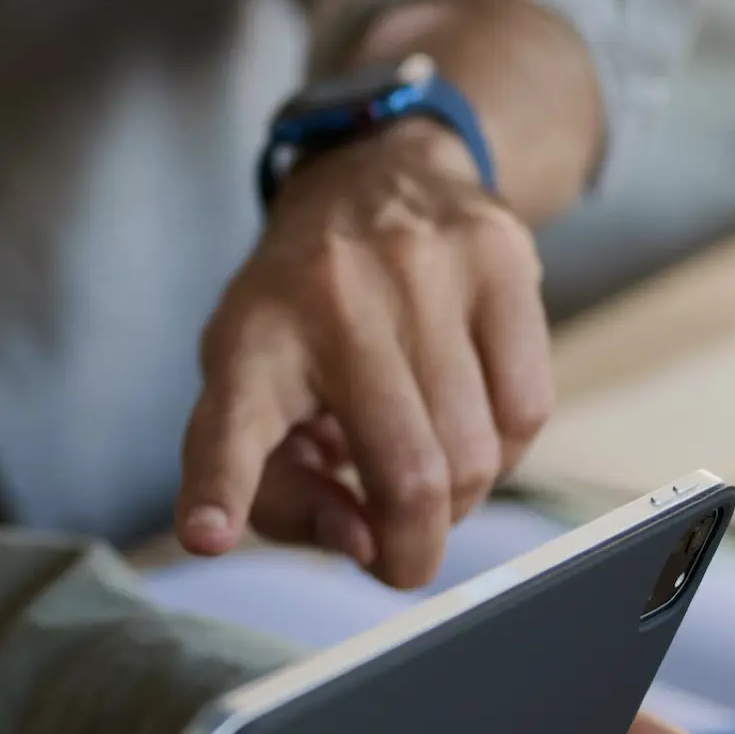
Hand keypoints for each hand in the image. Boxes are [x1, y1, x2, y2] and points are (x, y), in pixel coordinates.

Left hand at [175, 118, 549, 585]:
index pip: (231, 425)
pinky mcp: (499, 259)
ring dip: (458, 500)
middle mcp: (331, 299)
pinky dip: (504, 453)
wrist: (376, 176)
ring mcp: (423, 271)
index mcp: (250, 343)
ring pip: (477, 454)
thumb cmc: (302, 322)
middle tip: (401, 557)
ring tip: (426, 472)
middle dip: (412, 550)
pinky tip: (470, 428)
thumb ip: (285, 494)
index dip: (221, 488)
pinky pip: (527, 411)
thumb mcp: (256, 394)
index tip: (207, 536)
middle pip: (407, 476)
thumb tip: (365, 542)